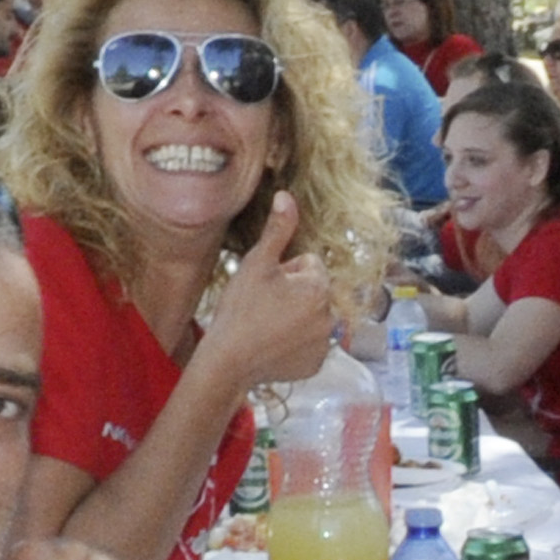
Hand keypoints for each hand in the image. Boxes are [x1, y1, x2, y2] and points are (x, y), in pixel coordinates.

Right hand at [195, 191, 334, 391]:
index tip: (266, 285)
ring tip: (266, 324)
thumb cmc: (240, 310)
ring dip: (295, 317)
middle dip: (293, 293)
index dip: (285, 270)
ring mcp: (326, 342)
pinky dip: (295, 342)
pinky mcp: (317, 363)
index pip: (309, 264)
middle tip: (263, 305)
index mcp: (319, 288)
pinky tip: (273, 344)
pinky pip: (310, 343)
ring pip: (312, 317)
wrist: (228, 361)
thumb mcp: (256, 264)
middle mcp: (331, 315)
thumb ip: (277, 230)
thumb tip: (287, 196)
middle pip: (313, 291)